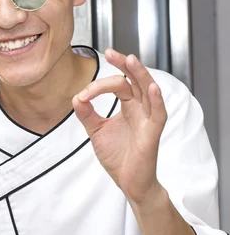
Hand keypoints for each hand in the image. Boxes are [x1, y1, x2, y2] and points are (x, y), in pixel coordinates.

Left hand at [72, 49, 167, 204]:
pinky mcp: (152, 133)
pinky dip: (156, 100)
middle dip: (124, 65)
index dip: (99, 86)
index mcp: (129, 106)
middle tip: (111, 53)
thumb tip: (76, 97)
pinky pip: (158, 113)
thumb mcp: (97, 132)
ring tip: (130, 60)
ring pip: (148, 91)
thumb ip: (87, 114)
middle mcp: (140, 109)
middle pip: (135, 80)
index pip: (118, 84)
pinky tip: (151, 88)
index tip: (82, 96)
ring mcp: (148, 119)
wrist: (128, 182)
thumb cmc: (118, 157)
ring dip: (140, 74)